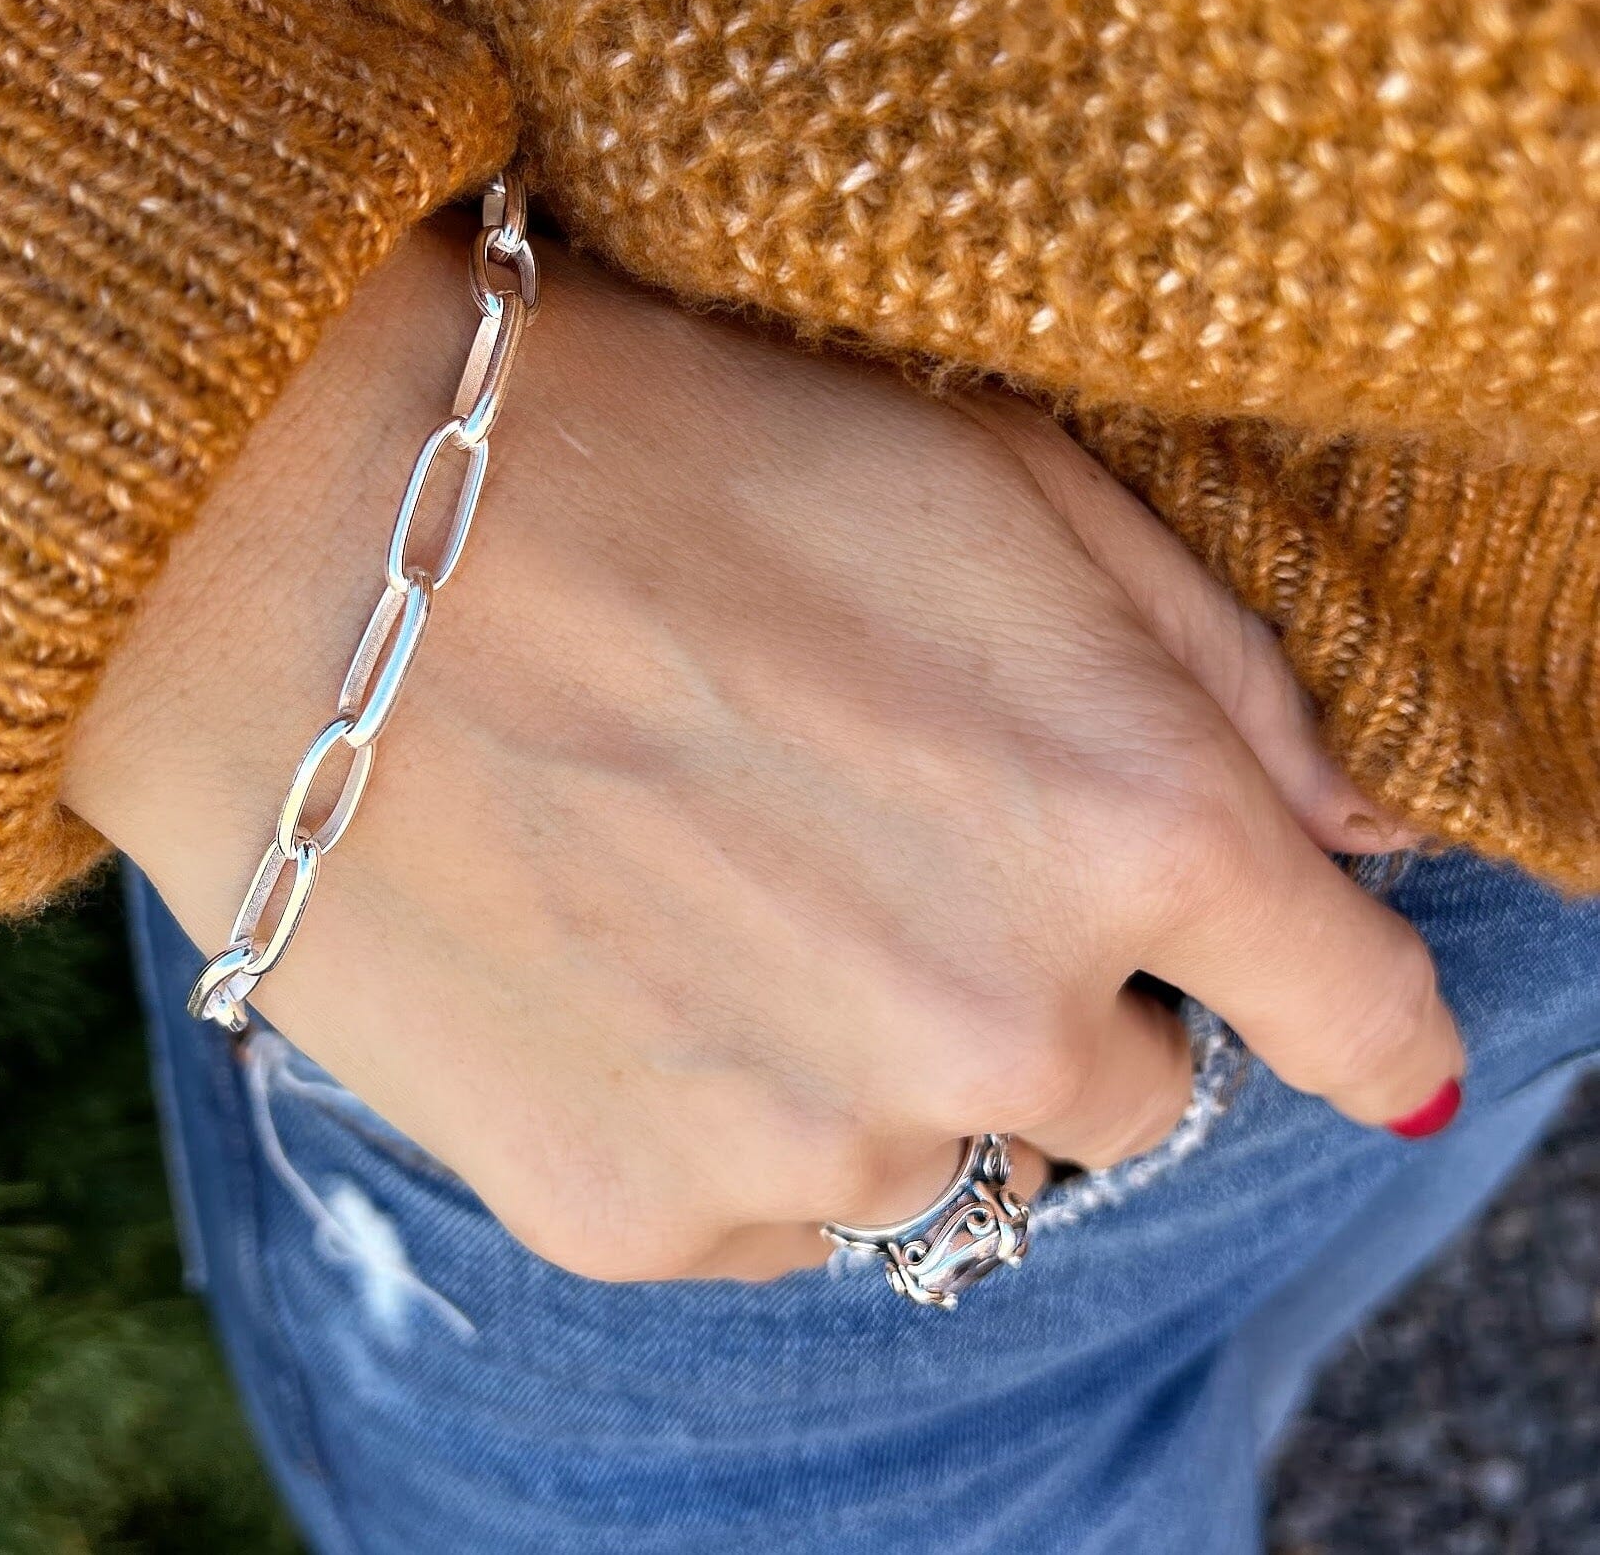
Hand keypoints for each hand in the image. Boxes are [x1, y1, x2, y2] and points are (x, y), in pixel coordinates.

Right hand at [64, 217, 1459, 1283]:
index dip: (1334, 990)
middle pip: (1131, 1097)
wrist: (307, 533)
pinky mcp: (638, 1212)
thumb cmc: (668, 454)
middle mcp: (996, 1022)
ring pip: (939, 1159)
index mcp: (1131, 822)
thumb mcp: (994, 481)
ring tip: (720, 882)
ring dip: (877, 1056)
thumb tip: (1358, 854)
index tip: (1290, 976)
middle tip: (880, 836)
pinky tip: (620, 954)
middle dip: (1049, 987)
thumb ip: (1225, 683)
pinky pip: (769, 1206)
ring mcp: (812, 1139)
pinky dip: (730, 1107)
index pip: (1359, 1010)